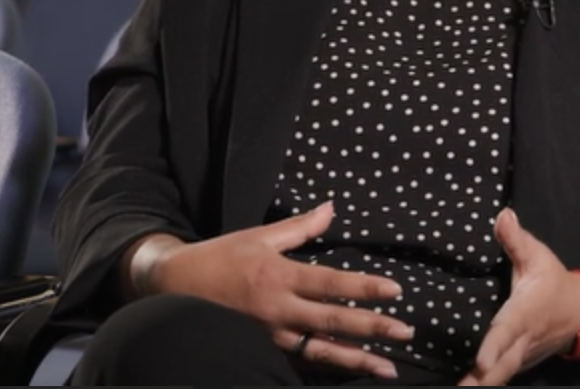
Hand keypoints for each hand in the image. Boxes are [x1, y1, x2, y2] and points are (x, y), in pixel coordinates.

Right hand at [130, 201, 413, 377]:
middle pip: (332, 323)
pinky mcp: (264, 353)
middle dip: (372, 329)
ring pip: (321, 352)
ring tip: (387, 368)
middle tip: (405, 332)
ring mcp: (271, 338)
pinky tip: (351, 371)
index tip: (395, 291)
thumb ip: (300, 227)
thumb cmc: (220, 259)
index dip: (364, 288)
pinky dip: (328, 367)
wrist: (174, 290)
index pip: (330, 284)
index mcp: (279, 277)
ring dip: (356, 361)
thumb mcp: (259, 236)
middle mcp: (278, 311)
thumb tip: (332, 208)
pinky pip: (302, 362)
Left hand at [458, 208, 579, 385]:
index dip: (494, 346)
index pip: (507, 330)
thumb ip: (516, 238)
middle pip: (503, 365)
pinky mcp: (520, 363)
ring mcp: (523, 356)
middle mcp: (524, 339)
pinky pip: (503, 375)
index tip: (481, 362)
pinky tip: (467, 387)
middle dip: (483, 380)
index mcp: (525, 312)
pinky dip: (487, 383)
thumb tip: (501, 214)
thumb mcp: (538, 255)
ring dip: (482, 385)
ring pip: (503, 375)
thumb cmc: (554, 281)